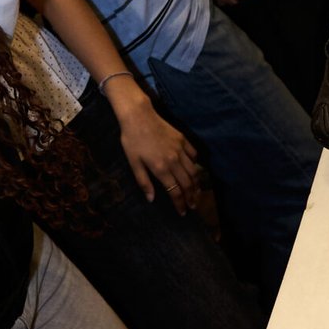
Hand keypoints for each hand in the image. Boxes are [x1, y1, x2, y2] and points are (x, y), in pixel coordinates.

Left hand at [106, 80, 199, 213]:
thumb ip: (143, 182)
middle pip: (188, 184)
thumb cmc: (132, 140)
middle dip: (192, 198)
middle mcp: (174, 161)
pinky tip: (194, 170)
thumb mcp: (133, 163)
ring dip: (196, 185)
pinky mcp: (183, 140)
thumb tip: (151, 199)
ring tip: (196, 193)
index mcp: (161, 168)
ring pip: (194, 171)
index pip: (175, 191)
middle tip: (193, 206)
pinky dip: (196, 165)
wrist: (139, 116)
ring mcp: (181, 150)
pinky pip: (194, 155)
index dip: (180, 204)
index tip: (183, 212)